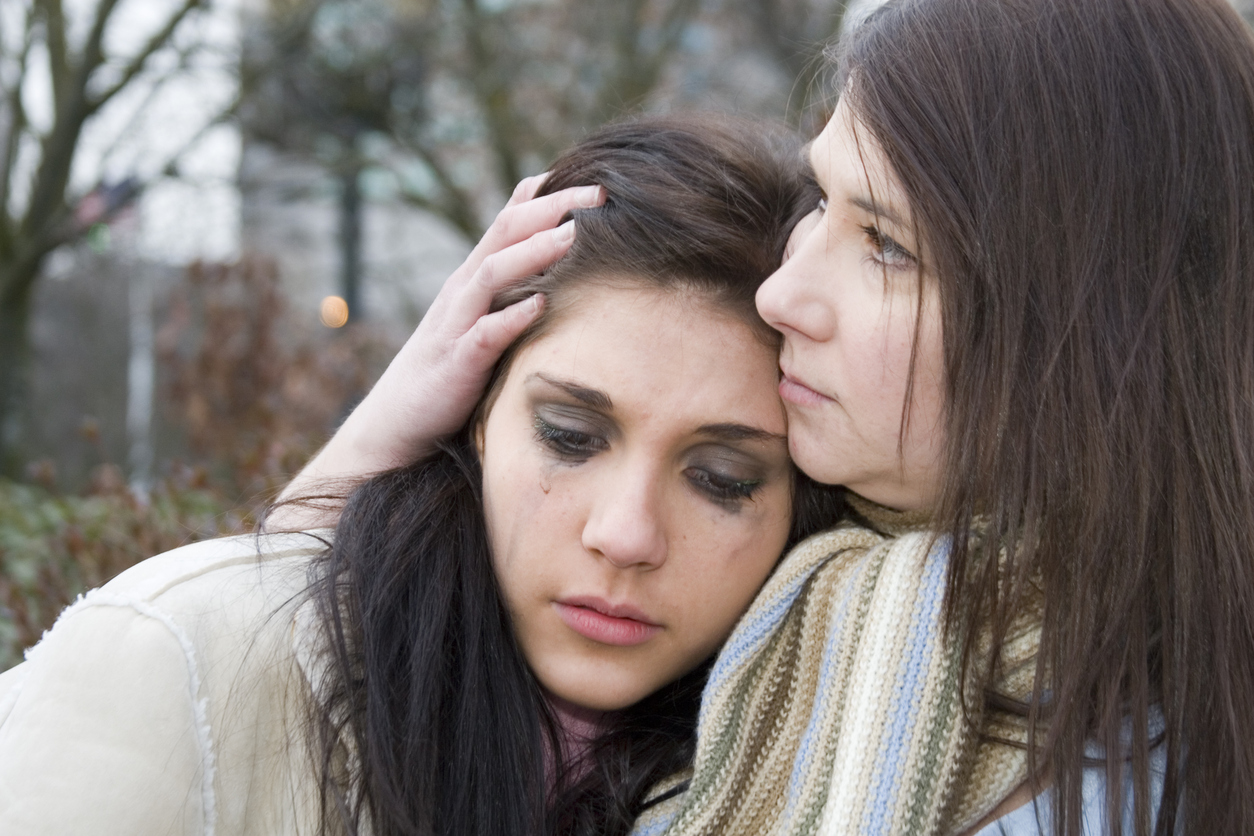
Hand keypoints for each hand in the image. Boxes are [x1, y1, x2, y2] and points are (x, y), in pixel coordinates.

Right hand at [270, 176, 604, 526]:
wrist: (397, 423)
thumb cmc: (450, 369)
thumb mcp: (482, 319)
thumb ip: (511, 289)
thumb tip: (558, 262)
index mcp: (474, 277)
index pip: (511, 219)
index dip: (548, 194)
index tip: (594, 178)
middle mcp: (463, 290)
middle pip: (505, 232)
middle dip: (551, 208)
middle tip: (598, 192)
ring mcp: (456, 324)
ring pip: (492, 273)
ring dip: (533, 252)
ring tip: (572, 236)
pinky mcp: (456, 363)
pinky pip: (484, 334)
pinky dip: (510, 317)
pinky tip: (540, 305)